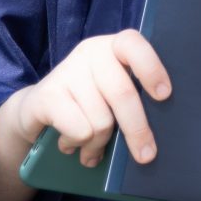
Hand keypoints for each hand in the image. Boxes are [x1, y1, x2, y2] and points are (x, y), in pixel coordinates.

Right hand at [0, 30, 171, 200]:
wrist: (35, 108)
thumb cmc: (88, 102)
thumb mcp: (113, 92)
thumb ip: (134, 97)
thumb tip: (158, 132)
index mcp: (114, 47)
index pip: (134, 45)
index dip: (151, 69)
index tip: (164, 96)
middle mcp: (91, 53)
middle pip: (122, 94)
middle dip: (137, 131)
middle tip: (146, 156)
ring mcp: (67, 71)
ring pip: (101, 120)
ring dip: (98, 144)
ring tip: (91, 149)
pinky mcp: (47, 95)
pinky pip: (79, 130)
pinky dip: (78, 144)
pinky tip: (70, 144)